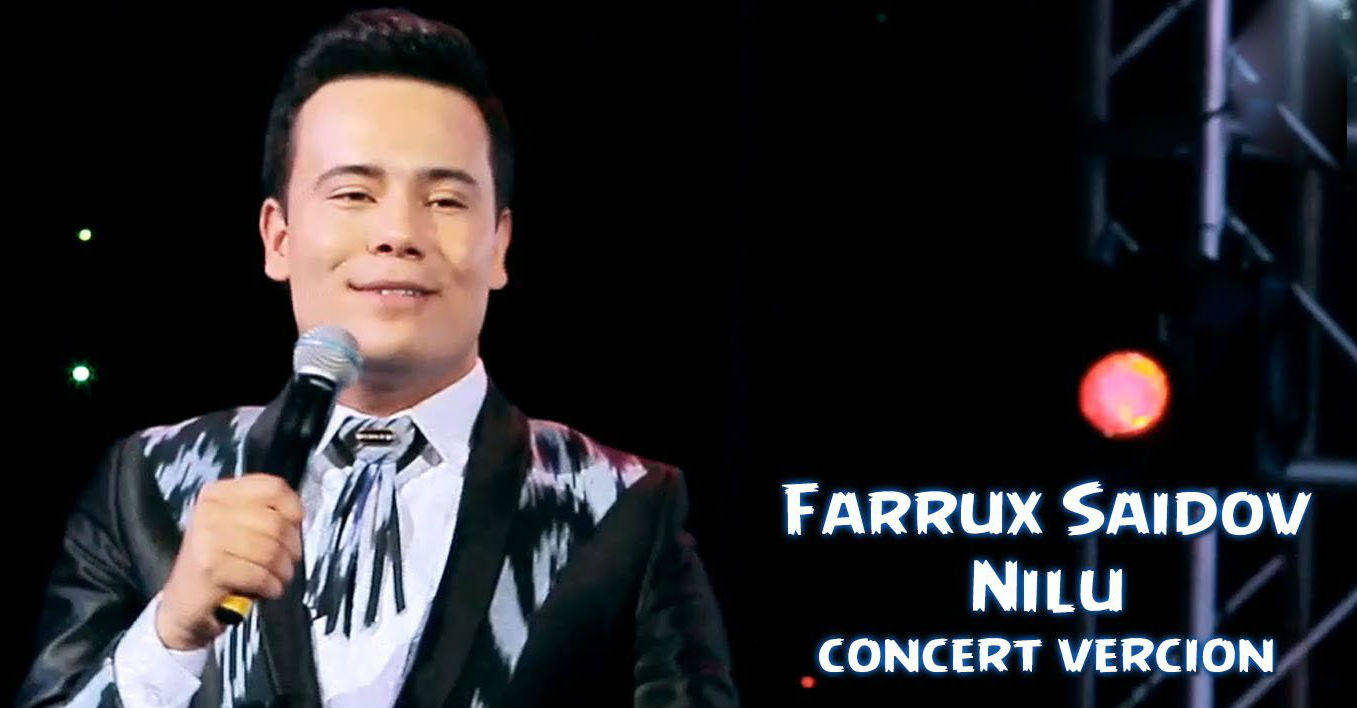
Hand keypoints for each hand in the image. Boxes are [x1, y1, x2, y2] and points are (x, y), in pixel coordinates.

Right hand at [155, 474, 303, 649]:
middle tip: (289, 562)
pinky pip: (260, 574)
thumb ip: (263, 514)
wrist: (182, 605)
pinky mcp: (210, 567)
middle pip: (276, 522)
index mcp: (217, 494)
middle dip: (292, 547)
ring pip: (270, 550)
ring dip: (284, 570)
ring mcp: (207, 538)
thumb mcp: (235, 529)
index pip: (272, 487)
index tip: (296, 525)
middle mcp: (209, 511)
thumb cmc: (216, 565)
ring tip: (279, 578)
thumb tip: (298, 515)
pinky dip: (272, 586)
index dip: (293, 507)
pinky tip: (268, 590)